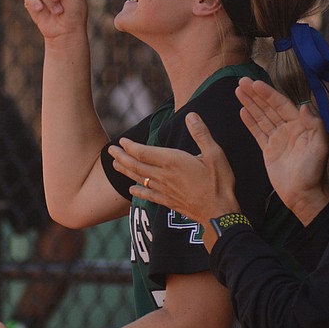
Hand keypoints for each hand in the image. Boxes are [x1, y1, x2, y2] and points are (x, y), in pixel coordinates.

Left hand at [108, 112, 239, 251]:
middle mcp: (163, 175)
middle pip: (136, 165)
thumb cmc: (219, 182)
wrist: (219, 213)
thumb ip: (201, 133)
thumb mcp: (215, 153)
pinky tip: (131, 190)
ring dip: (125, 170)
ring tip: (115, 164)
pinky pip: (147, 195)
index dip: (130, 146)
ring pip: (139, 179)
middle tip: (110, 150)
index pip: (143, 152)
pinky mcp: (168, 202)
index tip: (122, 141)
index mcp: (172, 161)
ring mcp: (164, 190)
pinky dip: (137, 191)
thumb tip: (191, 115)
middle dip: (121, 157)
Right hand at [235, 77, 328, 223]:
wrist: (303, 195)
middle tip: (241, 82)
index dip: (268, 94)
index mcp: (300, 126)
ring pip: (261, 117)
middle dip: (256, 94)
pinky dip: (250, 121)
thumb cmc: (314, 173)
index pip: (281, 105)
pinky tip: (242, 111)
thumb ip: (314, 126)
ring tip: (238, 91)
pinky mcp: (268, 150)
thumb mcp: (319, 148)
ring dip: (250, 104)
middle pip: (269, 107)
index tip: (255, 84)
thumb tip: (305, 106)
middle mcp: (288, 129)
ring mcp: (278, 139)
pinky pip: (257, 132)